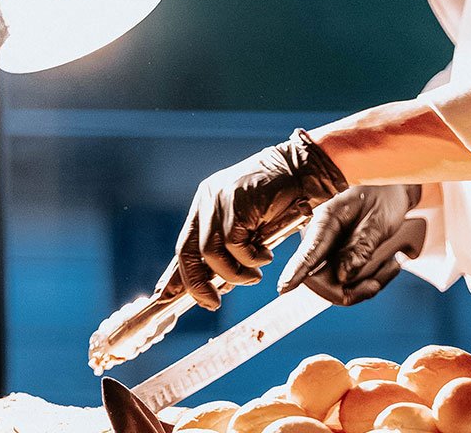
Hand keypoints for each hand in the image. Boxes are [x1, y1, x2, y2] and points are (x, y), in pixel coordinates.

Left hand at [166, 132, 348, 310]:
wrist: (303, 168)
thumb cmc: (282, 199)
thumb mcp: (250, 227)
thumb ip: (232, 249)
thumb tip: (217, 283)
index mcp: (205, 205)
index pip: (184, 246)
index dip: (176, 275)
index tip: (167, 296)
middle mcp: (207, 202)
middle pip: (188, 252)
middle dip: (198, 284)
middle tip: (213, 302)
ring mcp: (219, 201)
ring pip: (211, 253)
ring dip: (233, 273)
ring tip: (254, 276)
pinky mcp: (236, 204)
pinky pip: (235, 245)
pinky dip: (250, 258)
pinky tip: (266, 255)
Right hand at [277, 184, 422, 305]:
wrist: (390, 190)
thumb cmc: (383, 197)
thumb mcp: (378, 219)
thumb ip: (361, 246)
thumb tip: (343, 276)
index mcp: (325, 221)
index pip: (308, 252)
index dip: (296, 271)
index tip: (284, 287)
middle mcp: (322, 240)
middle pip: (321, 279)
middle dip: (352, 289)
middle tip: (378, 282)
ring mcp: (330, 252)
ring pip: (340, 286)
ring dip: (368, 284)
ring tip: (392, 264)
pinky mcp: (341, 261)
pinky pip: (352, 284)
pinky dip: (374, 280)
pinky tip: (390, 264)